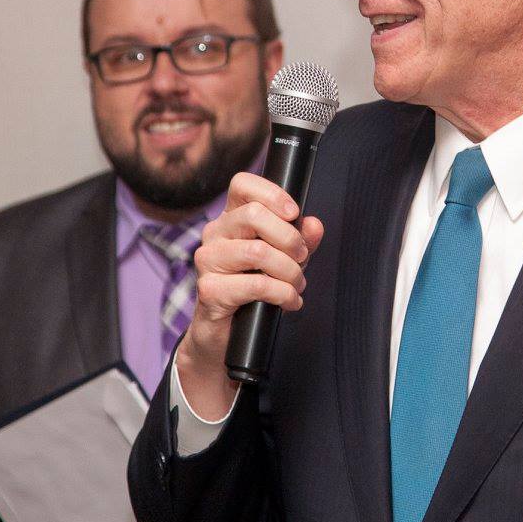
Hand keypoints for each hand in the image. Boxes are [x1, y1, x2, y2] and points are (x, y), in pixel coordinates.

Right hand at [176, 171, 325, 418]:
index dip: (272, 193)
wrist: (223, 336)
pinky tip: (289, 302)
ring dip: (289, 271)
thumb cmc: (251, 293)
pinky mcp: (210, 289)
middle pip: (254, 214)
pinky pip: (257, 285)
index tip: (294, 213)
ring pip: (258, 251)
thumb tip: (314, 224)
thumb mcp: (283, 262)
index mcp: (231, 219)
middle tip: (301, 258)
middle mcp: (214, 234)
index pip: (242, 184)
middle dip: (290, 238)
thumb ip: (300, 242)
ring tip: (297, 285)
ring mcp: (208, 261)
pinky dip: (282, 294)